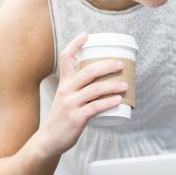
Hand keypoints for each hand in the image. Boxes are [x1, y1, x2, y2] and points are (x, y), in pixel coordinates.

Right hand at [37, 33, 127, 156]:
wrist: (49, 139)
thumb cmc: (63, 115)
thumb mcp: (67, 96)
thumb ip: (80, 86)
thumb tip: (104, 76)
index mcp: (64, 82)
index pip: (66, 58)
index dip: (75, 44)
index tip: (86, 35)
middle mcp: (66, 90)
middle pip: (88, 71)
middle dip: (107, 65)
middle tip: (121, 64)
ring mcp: (71, 104)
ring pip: (95, 89)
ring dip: (114, 85)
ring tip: (126, 85)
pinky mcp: (76, 117)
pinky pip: (96, 107)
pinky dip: (109, 102)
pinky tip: (119, 100)